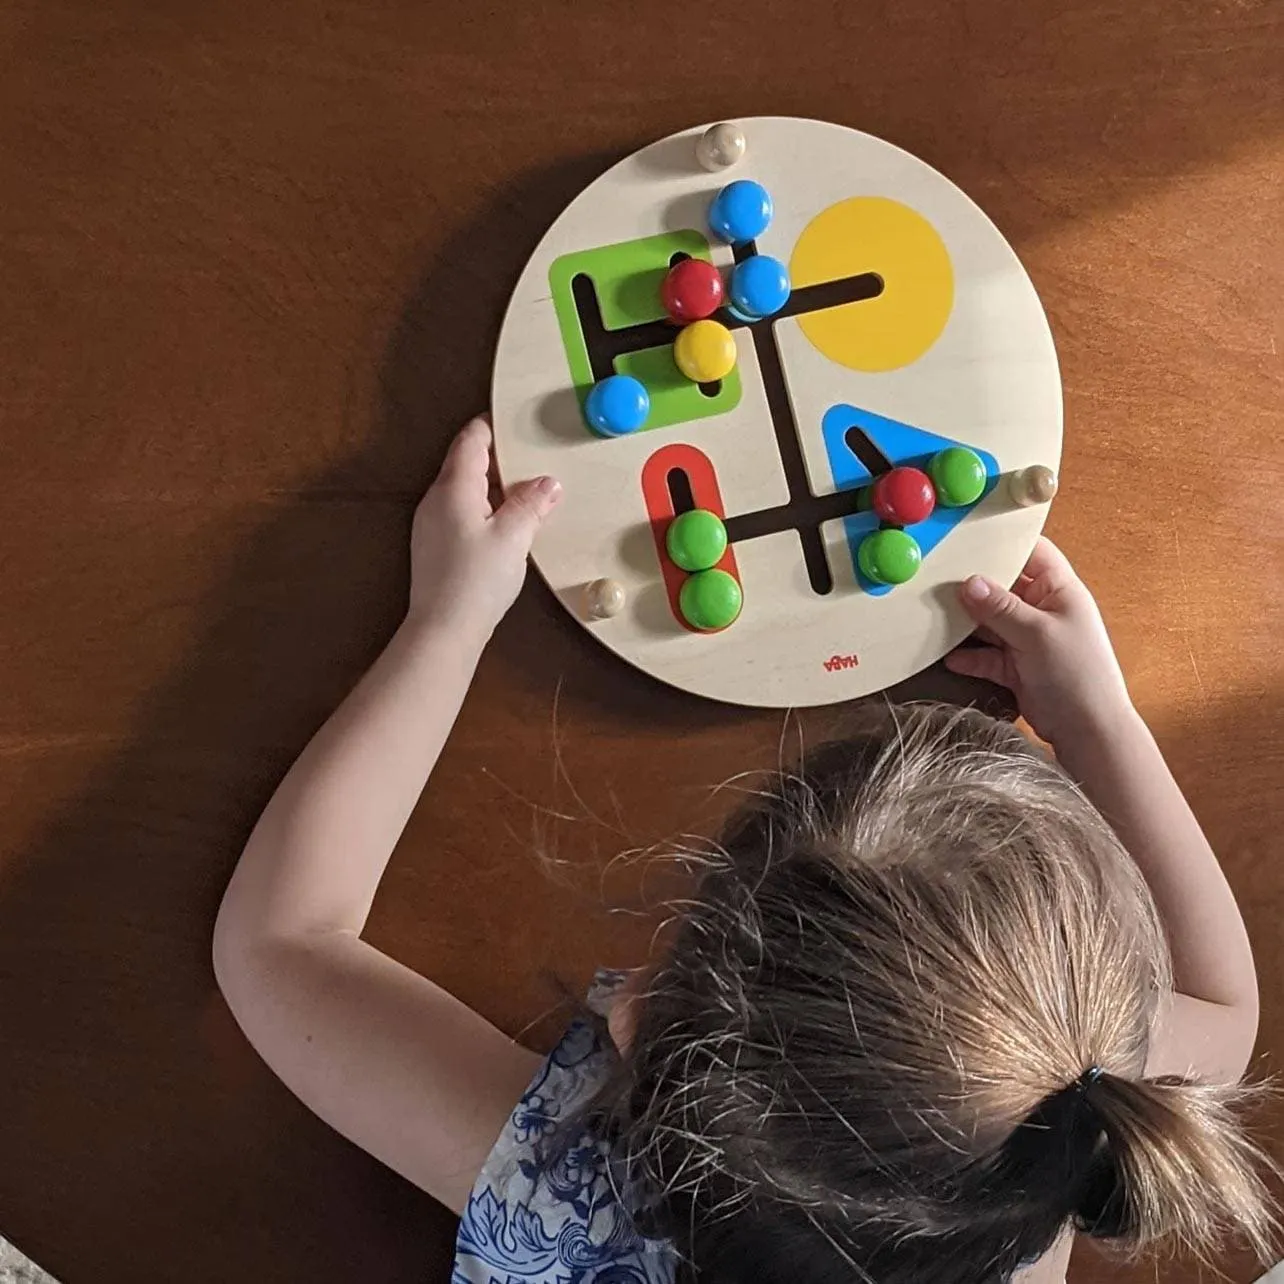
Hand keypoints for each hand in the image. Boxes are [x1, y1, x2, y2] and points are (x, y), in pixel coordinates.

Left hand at [407, 416, 560, 636]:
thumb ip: (532, 504)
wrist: (443, 630)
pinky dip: (484, 507)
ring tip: (526, 492)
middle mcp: (436, 498)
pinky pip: (460, 511)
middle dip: (498, 457)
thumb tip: (548, 482)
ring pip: (463, 489)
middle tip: (532, 457)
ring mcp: (431, 523)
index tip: (517, 422)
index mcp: (454, 487)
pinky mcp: (434, 545)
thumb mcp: (514, 538)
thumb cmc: (477, 580)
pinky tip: (505, 525)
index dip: (493, 426)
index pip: (471, 440)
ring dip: (493, 485)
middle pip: (465, 462)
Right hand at [943, 538, 1132, 749]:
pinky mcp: (1016, 666)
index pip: (1033, 552)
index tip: (968, 537)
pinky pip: (987, 654)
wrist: (1089, 731)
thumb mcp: (1037, 633)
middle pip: (1003, 587)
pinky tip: (948, 657)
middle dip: (973, 585)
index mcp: (1059, 590)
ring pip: (989, 622)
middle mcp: (1042, 610)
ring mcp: (1028, 638)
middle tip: (937, 579)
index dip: (1005, 542)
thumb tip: (968, 582)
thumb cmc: (1076, 673)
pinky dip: (969, 656)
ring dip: (965, 623)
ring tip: (933, 617)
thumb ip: (1000, 608)